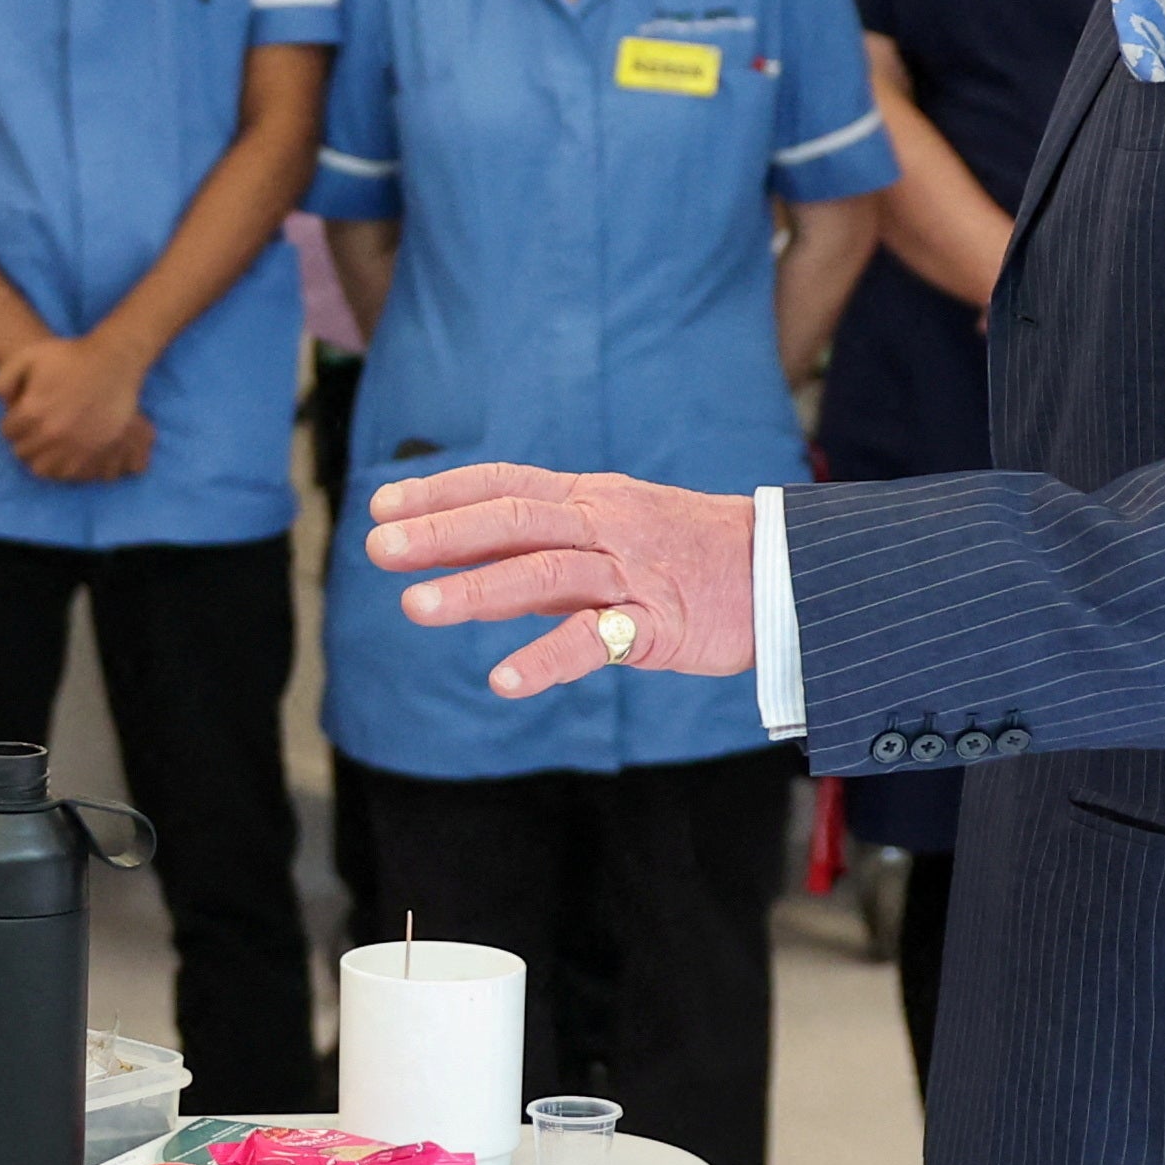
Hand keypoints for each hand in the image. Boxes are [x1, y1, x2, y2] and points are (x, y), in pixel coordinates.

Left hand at [0, 334, 155, 482]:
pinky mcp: (94, 453)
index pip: (7, 433)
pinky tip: (66, 451)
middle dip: (25, 441)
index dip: (12, 424)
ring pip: (43, 470)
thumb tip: (2, 404)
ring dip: (42, 458)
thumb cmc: (70, 357)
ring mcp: (73, 446)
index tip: (23, 417)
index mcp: (32, 411)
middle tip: (35, 431)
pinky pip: (69, 474)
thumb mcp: (28, 356)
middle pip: (22, 453)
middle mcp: (50, 433)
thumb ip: (3, 379)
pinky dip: (63, 467)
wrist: (113, 363)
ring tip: (49, 445)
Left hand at [361, 465, 759, 699]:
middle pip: (513, 519)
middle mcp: (604, 525)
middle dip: (441, 531)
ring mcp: (630, 573)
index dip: (441, 490)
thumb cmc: (687, 553)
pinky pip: (596, 641)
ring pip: (545, 572)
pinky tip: (503, 680)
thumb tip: (453, 551)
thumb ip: (539, 544)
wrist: (787, 573)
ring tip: (417, 606)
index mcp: (589, 497)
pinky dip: (547, 659)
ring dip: (477, 589)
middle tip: (377, 546)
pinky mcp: (657, 623)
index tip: (380, 503)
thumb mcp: (611, 530)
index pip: (503, 483)